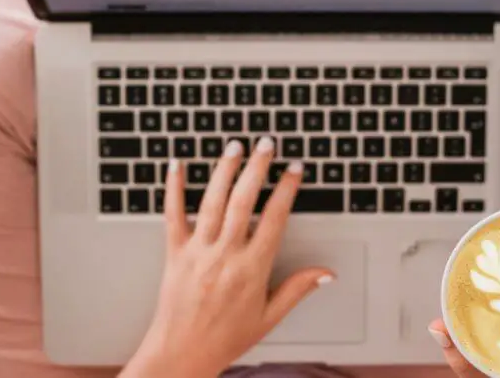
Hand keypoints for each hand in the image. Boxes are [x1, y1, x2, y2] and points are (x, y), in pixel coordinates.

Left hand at [121, 138, 333, 377]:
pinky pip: (173, 214)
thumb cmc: (225, 338)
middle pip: (244, 200)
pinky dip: (173, 187)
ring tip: (235, 146)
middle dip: (257, 168)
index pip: (274, 218)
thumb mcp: (269, 317)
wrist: (181, 353)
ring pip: (212, 201)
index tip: (294, 170)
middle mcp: (225, 255)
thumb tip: (327, 274)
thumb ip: (298, 289)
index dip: (287, 189)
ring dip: (224, 170)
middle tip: (267, 144)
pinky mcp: (174, 253)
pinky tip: (176, 165)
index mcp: (252, 269)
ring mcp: (198, 252)